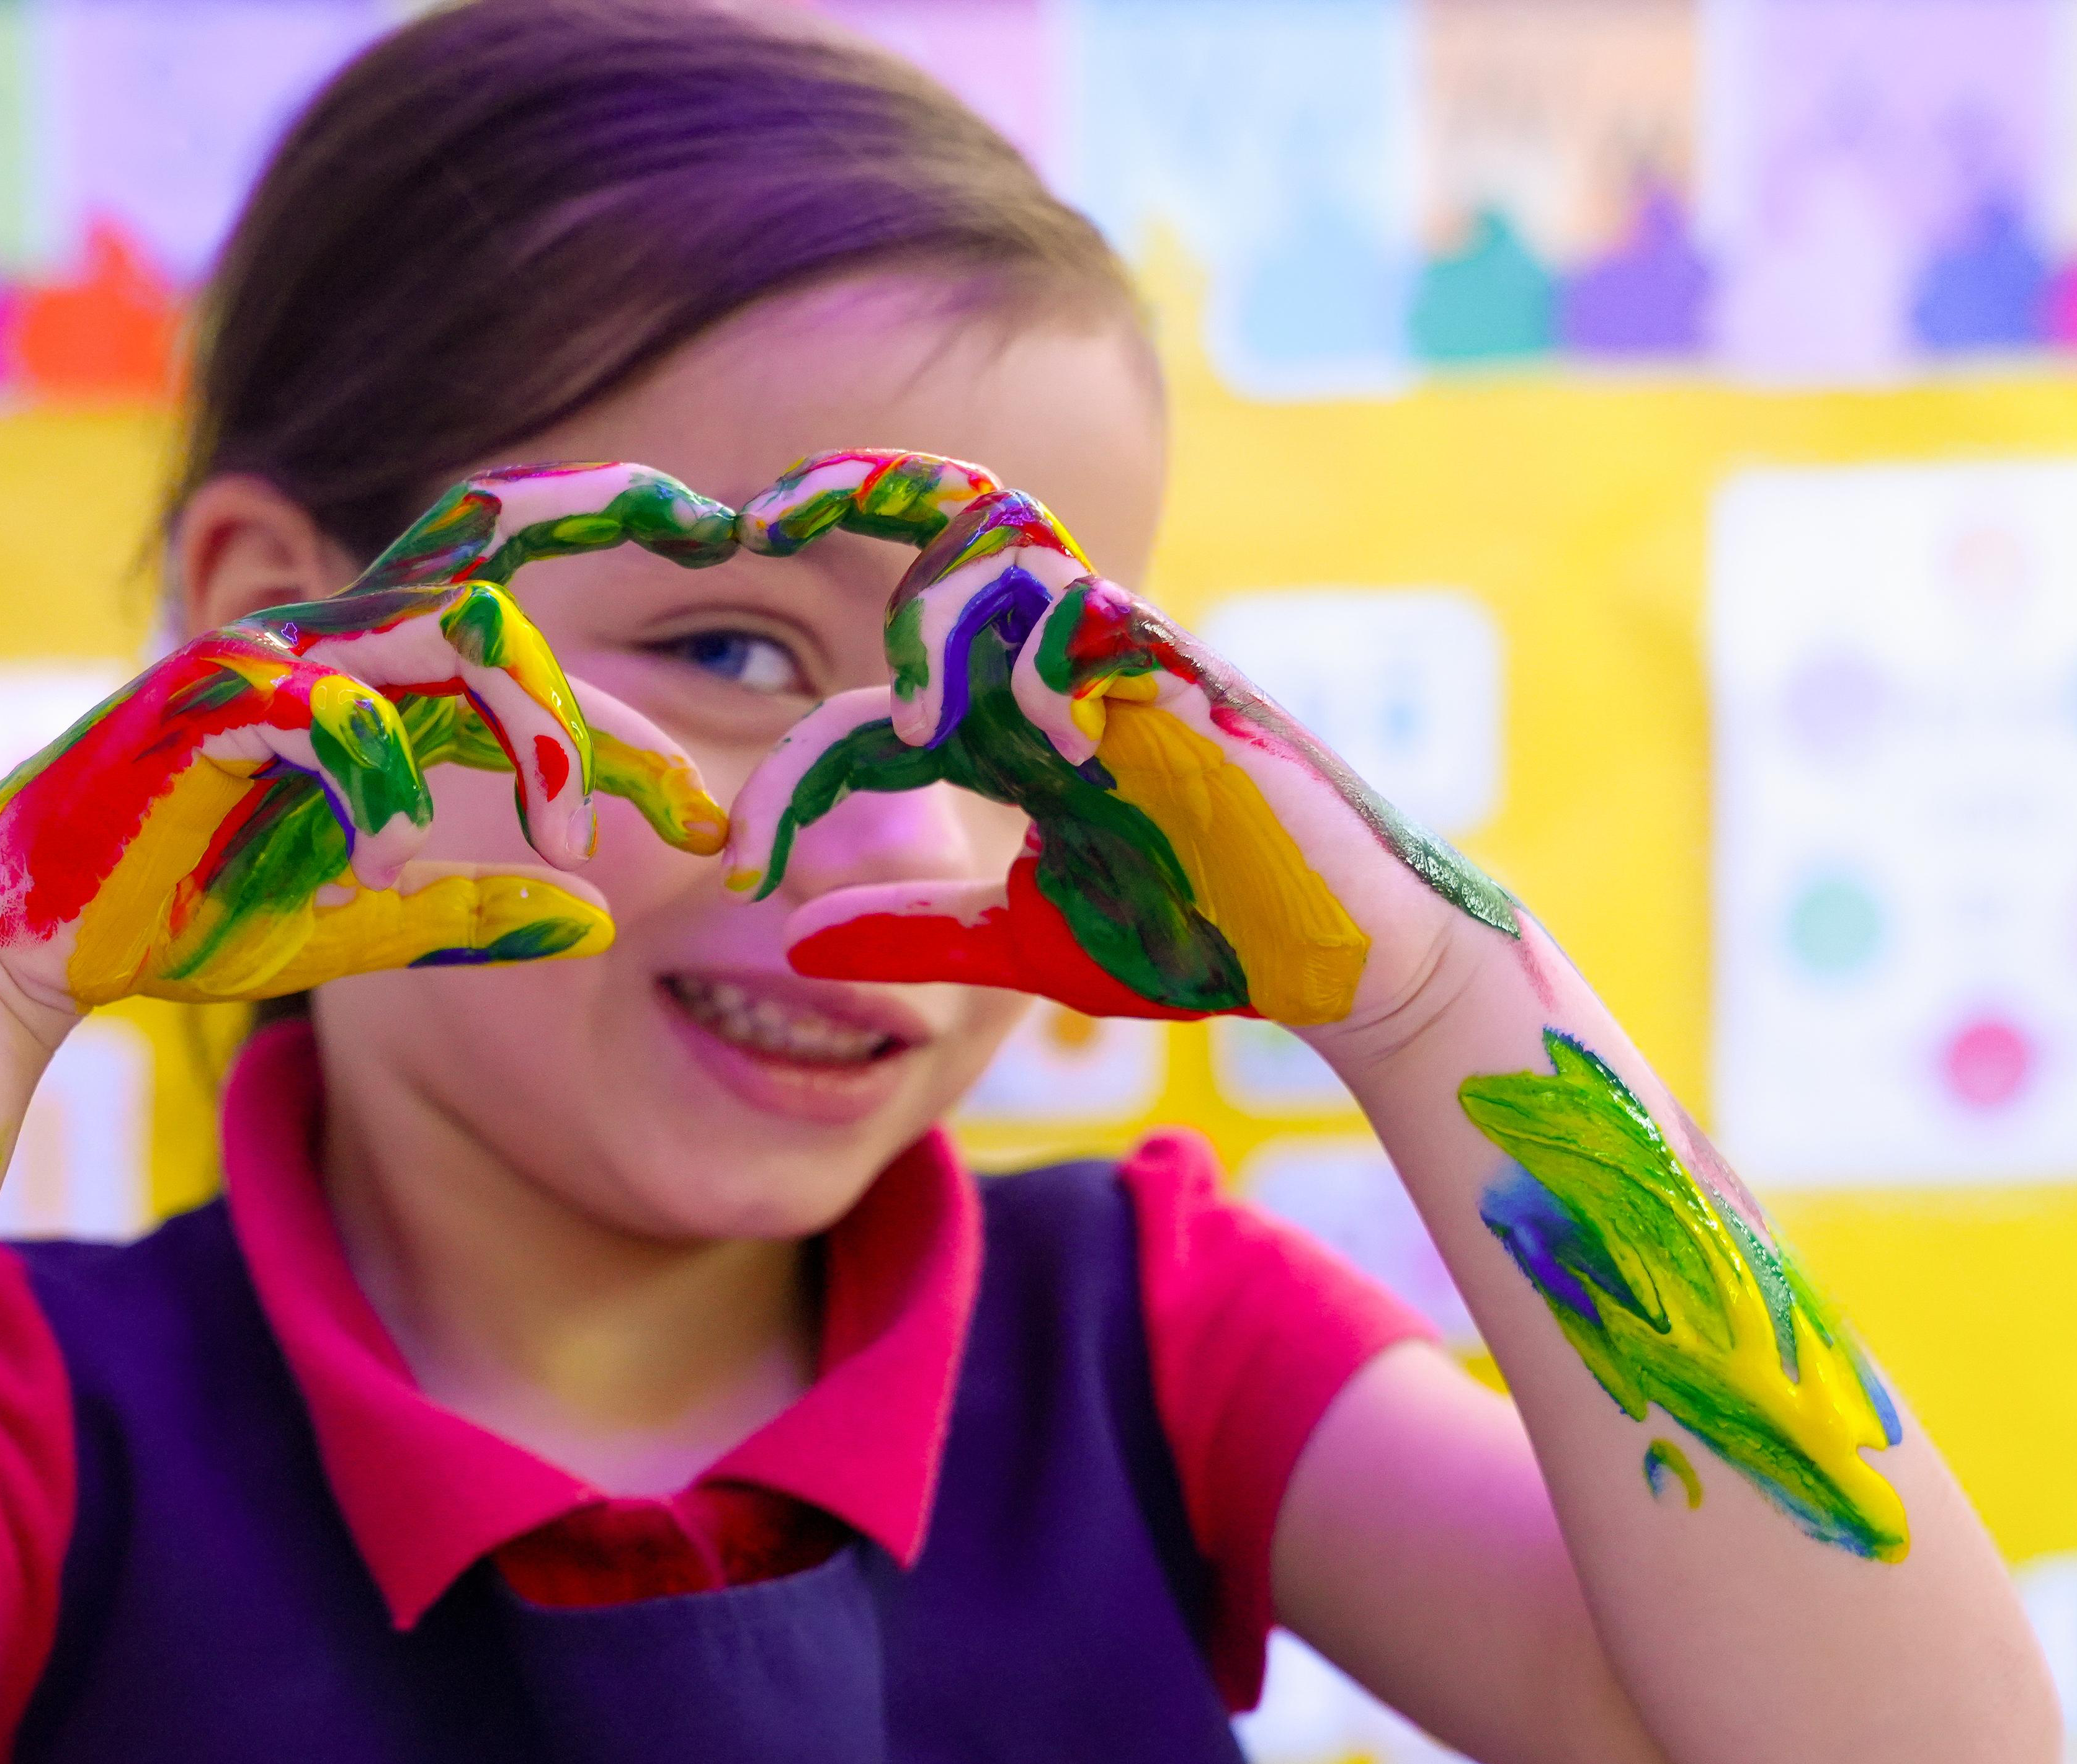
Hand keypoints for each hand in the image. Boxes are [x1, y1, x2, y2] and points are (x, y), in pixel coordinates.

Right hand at [0, 463, 739, 1010]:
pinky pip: (324, 704)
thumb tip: (596, 926)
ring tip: (569, 838)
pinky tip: (394, 855)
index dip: (636, 744)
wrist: (28, 932)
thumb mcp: (363, 922)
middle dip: (614, 693)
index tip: (717, 832)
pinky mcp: (205, 691)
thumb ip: (470, 909)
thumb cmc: (193, 908)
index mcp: (382, 689)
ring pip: (449, 629)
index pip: (539, 686)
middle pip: (515, 610)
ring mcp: (273, 653)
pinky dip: (375, 779)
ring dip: (528, 727)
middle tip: (693, 803)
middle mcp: (338, 645)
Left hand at [721, 453, 1519, 1035]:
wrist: (1334, 958)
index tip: (742, 853)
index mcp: (1011, 730)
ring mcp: (1120, 658)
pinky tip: (1034, 745)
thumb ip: (914, 935)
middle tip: (758, 515)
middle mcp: (1054, 670)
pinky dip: (1032, 662)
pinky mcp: (1181, 670)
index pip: (873, 705)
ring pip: (1000, 545)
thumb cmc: (1195, 936)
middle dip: (848, 492)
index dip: (797, 765)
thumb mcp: (1023, 945)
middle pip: (941, 534)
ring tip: (912, 705)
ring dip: (932, 605)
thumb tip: (791, 944)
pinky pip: (1083, 609)